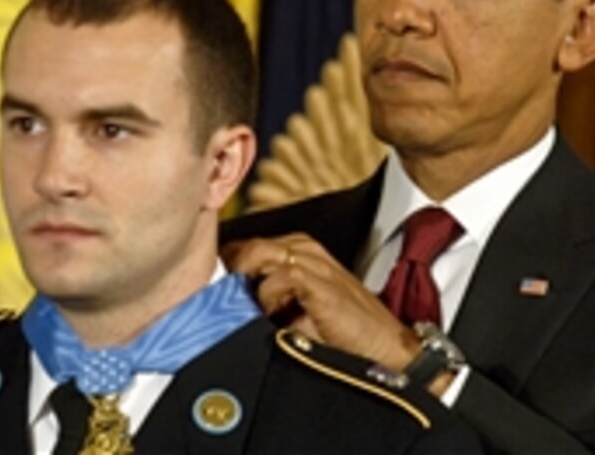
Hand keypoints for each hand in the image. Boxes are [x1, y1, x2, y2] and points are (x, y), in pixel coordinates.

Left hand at [222, 234, 420, 372]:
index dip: (226, 266)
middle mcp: (304, 248)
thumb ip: (267, 300)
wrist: (384, 348)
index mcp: (298, 250)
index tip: (210, 291)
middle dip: (227, 272)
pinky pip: (280, 275)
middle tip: (217, 302)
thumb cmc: (341, 334)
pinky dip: (269, 296)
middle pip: (245, 245)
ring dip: (244, 282)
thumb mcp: (297, 311)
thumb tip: (225, 306)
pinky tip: (273, 316)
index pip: (246, 246)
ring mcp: (314, 261)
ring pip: (257, 253)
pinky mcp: (320, 280)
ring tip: (243, 309)